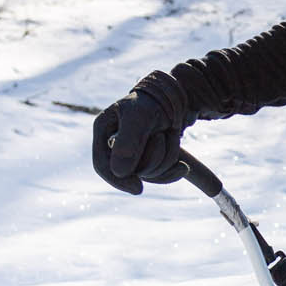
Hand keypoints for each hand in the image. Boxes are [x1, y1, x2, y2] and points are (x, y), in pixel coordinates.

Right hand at [92, 70, 189, 194]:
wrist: (175, 97)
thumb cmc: (153, 101)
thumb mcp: (139, 117)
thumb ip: (128, 141)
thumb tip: (119, 172)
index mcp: (103, 131)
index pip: (102, 165)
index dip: (118, 181)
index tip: (139, 189)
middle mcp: (114, 145)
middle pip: (129, 173)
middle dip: (152, 159)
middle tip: (162, 135)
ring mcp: (131, 154)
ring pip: (147, 174)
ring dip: (165, 159)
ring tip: (170, 132)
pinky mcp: (148, 159)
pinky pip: (160, 175)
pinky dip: (172, 169)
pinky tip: (183, 167)